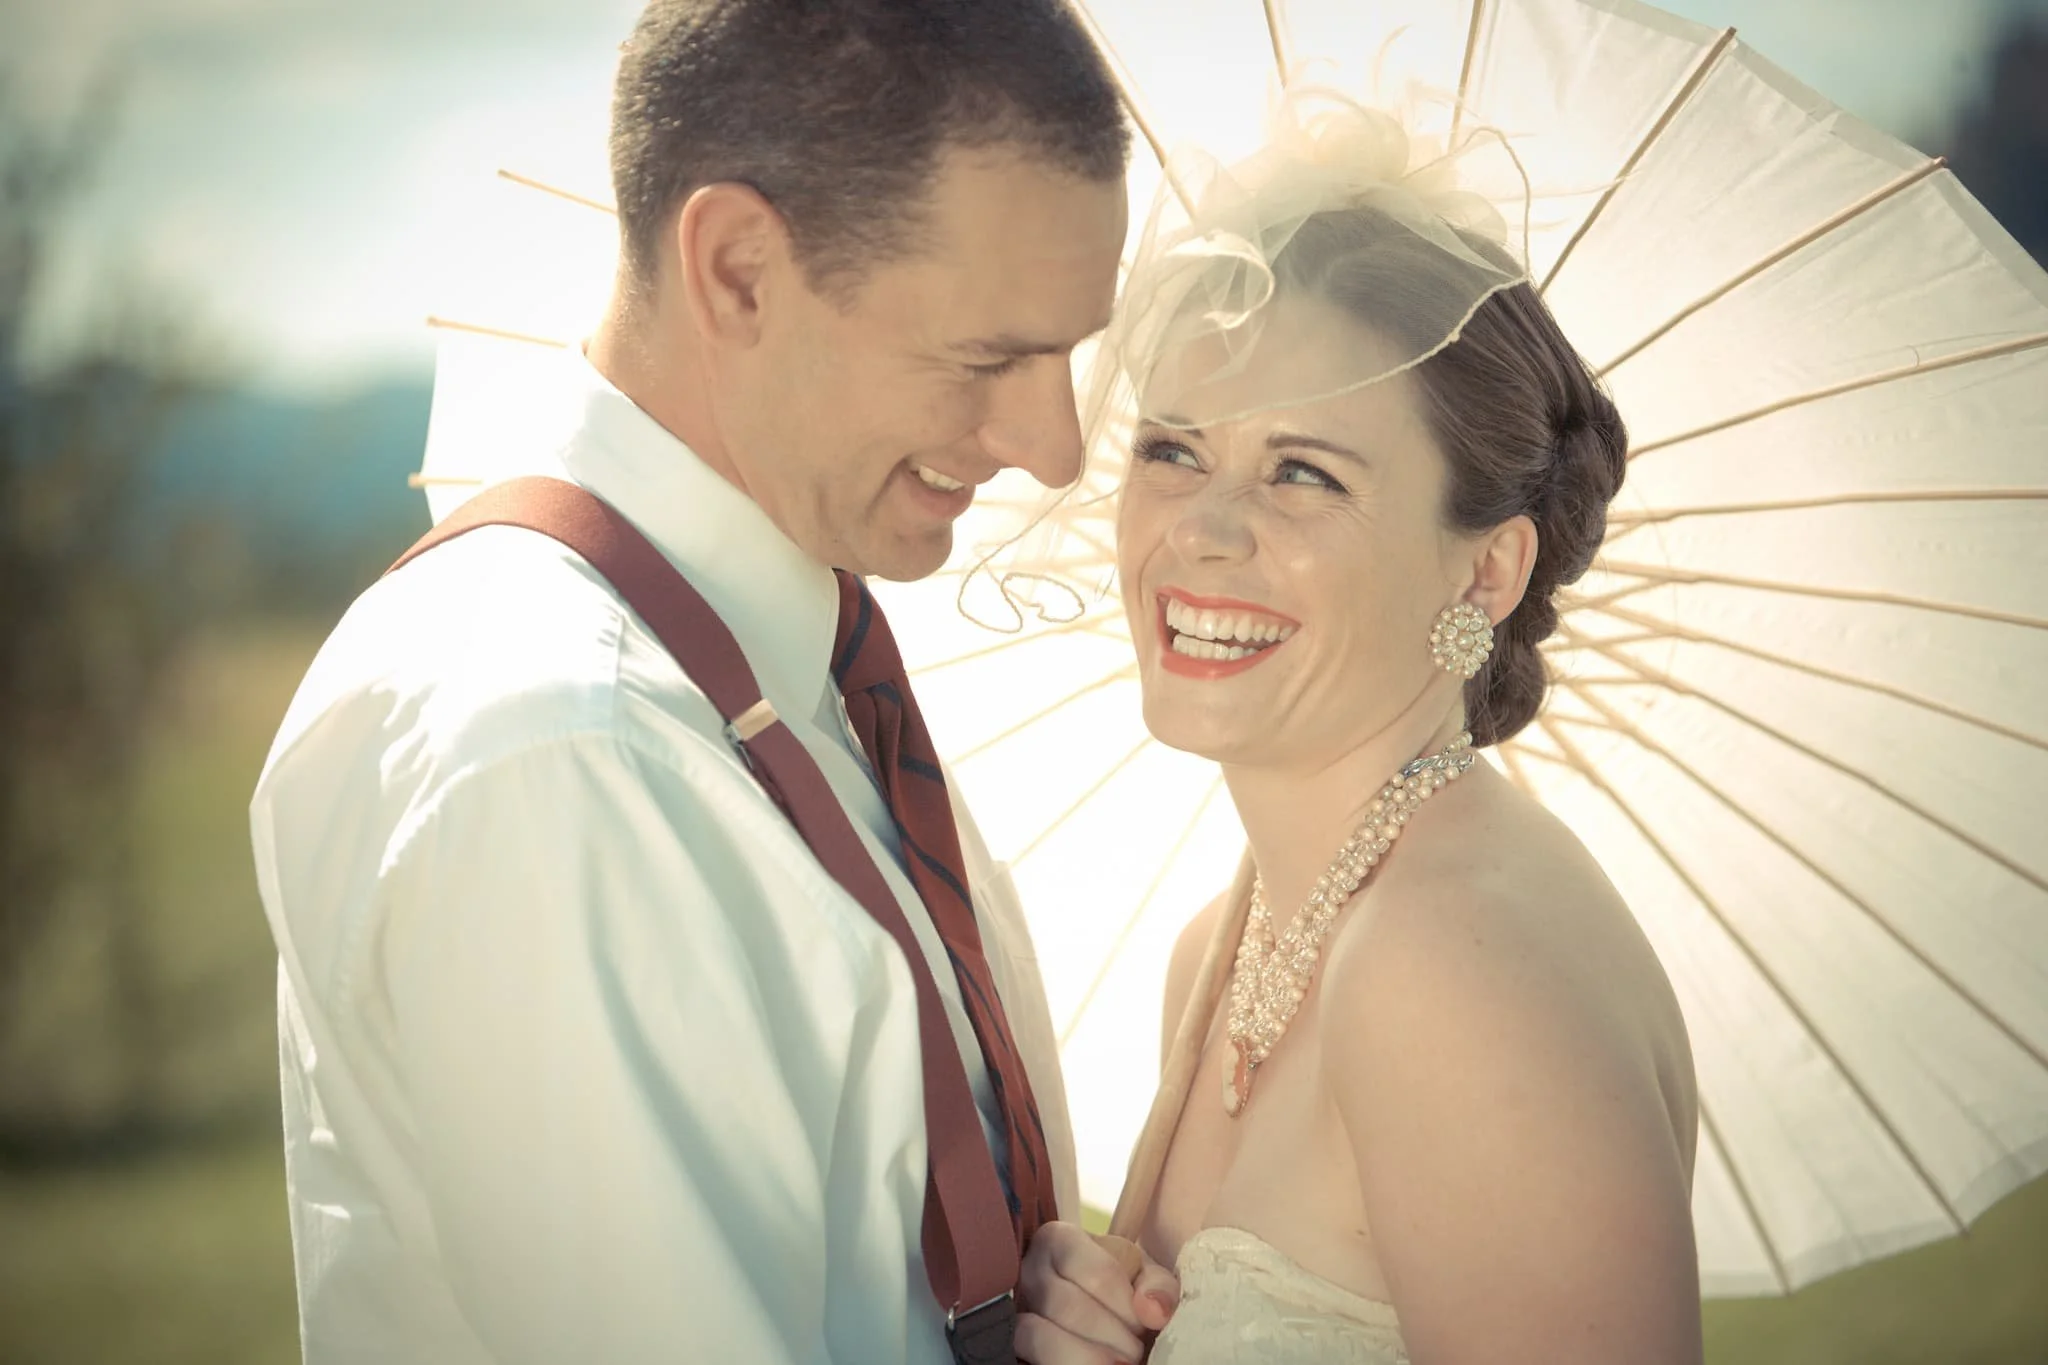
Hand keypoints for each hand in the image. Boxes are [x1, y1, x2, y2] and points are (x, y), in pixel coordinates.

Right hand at [1015, 1221, 1178, 1363]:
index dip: (1126, 1308)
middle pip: (1069, 1307)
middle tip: (1134, 1352)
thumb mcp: (1143, 1278)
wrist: (1099, 1315)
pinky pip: (1023, 1354)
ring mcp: (1012, 1305)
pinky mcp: (1008, 1338)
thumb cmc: (1120, 1292)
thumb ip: (1157, 1286)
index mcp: (1060, 1240)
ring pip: (1038, 1335)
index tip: (1144, 1325)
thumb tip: (1153, 1312)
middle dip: (1112, 1337)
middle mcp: (1028, 1268)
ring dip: (1086, 1356)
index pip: (1098, 1274)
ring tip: (1117, 1364)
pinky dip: (1062, 1363)